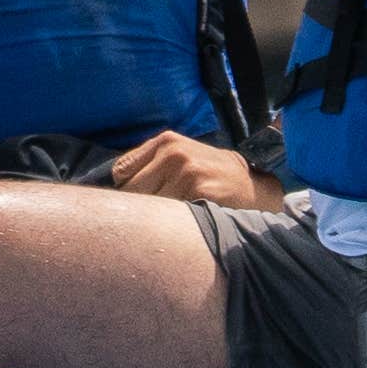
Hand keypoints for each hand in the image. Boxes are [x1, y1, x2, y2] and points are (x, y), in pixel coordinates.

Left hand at [101, 129, 271, 209]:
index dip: (125, 192)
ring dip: (155, 220)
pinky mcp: (199, 193)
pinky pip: (169, 217)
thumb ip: (150, 165)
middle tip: (151, 219)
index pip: (121, 172)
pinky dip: (171, 225)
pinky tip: (183, 224)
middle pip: (132, 192)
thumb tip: (113, 190)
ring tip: (171, 222)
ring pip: (149, 207)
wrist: (253, 186)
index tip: (134, 204)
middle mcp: (174, 154)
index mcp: (166, 142)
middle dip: (139, 208)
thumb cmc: (210, 176)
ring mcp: (187, 173)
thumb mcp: (182, 157)